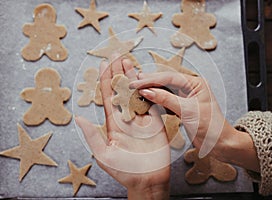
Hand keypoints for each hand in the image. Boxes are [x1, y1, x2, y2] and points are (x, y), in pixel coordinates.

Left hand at [75, 56, 169, 198]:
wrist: (147, 180)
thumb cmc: (125, 170)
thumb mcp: (104, 155)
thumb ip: (92, 136)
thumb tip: (79, 118)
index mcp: (113, 122)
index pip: (108, 96)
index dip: (105, 79)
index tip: (103, 63)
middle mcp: (126, 116)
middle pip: (121, 89)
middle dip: (117, 71)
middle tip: (115, 54)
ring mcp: (141, 117)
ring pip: (135, 92)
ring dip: (132, 75)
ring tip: (128, 59)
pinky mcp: (155, 120)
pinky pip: (150, 101)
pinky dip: (147, 88)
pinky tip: (144, 76)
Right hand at [130, 72, 259, 171]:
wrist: (219, 144)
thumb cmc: (210, 126)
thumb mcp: (187, 110)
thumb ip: (166, 99)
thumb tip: (147, 91)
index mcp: (195, 83)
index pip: (169, 78)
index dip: (151, 79)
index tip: (136, 82)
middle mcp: (190, 88)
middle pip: (166, 82)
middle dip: (149, 82)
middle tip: (132, 83)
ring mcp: (185, 98)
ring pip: (164, 91)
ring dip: (151, 92)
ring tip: (137, 91)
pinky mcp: (181, 109)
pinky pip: (166, 102)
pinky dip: (156, 102)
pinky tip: (147, 102)